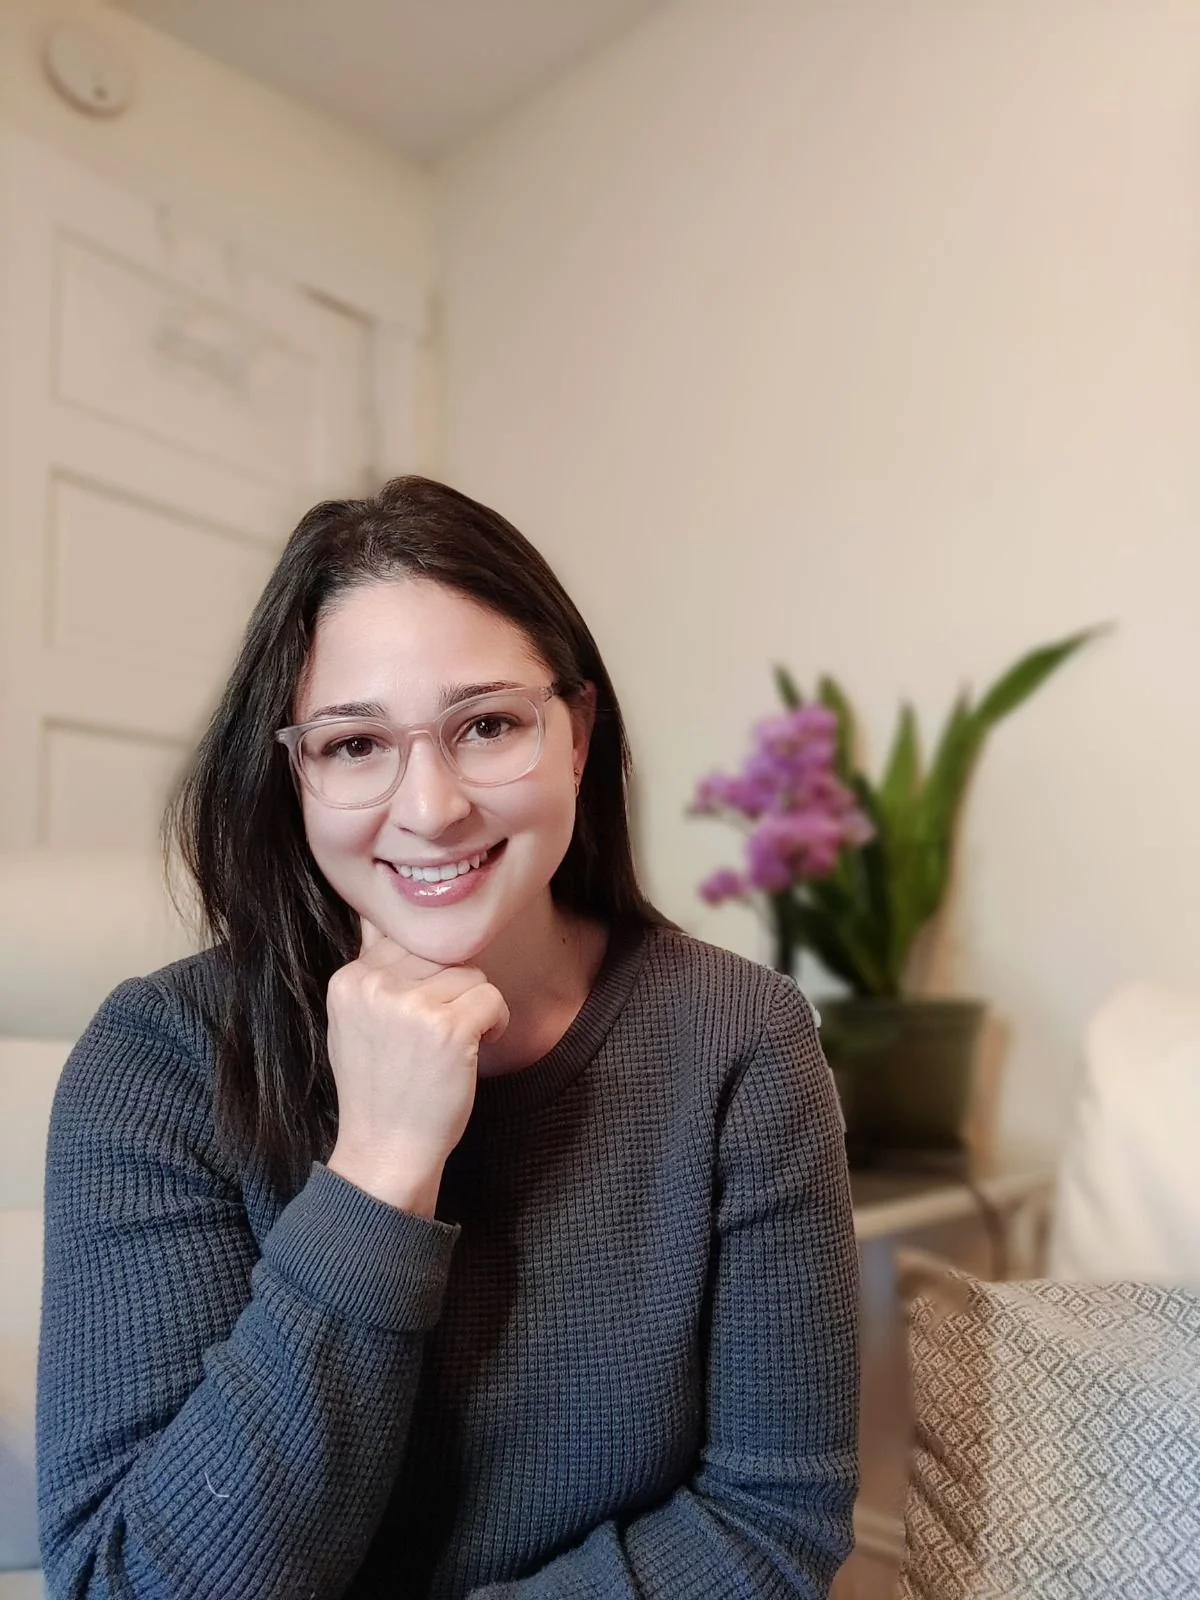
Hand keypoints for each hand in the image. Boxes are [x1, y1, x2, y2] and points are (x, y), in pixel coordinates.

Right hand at [325, 919, 508, 1214]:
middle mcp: (375, 985)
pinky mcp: (448, 1028)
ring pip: (470, 973)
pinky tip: (479, 1046)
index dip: (425, 978)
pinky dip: (496, 1021)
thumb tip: (379, 912)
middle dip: (450, 989)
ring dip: (474, 1006)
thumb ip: (371, 970)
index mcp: (348, 979)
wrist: (385, 1152)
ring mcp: (411, 1005)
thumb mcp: (354, 1021)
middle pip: (440, 953)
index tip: (419, 1018)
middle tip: (440, 1034)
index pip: (405, 940)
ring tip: (454, 1044)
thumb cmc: (378, 1089)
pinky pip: (491, 997)